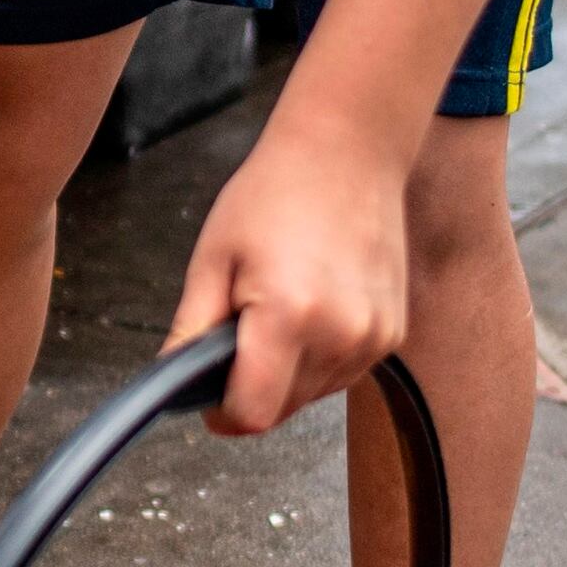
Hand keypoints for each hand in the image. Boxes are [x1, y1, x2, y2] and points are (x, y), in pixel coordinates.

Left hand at [169, 123, 412, 435]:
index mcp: (289, 316)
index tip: (208, 398)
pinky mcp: (393, 334)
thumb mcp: (213, 258)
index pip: (253, 413)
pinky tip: (312, 307)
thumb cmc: (275, 193)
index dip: (222, 414)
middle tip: (240, 331)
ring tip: (280, 307)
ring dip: (287, 374)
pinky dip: (319, 357)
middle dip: (251, 388)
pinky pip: (343, 373)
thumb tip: (173, 380)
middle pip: (283, 409)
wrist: (348, 152)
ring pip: (313, 395)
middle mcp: (341, 335)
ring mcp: (374, 337)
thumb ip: (191, 330)